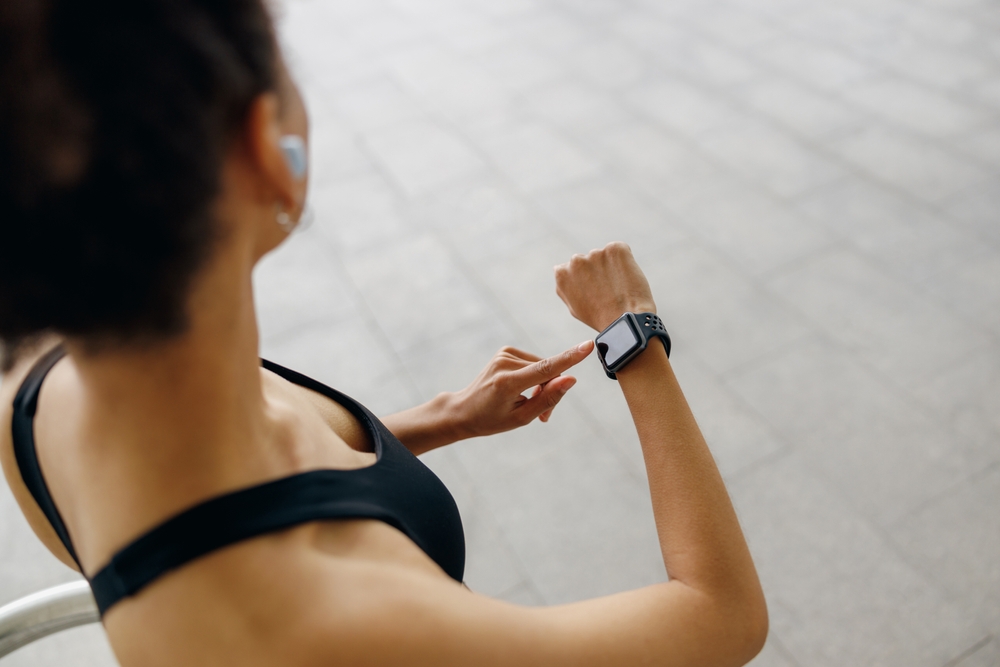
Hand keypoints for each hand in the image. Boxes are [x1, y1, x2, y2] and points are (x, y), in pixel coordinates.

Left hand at [448, 341, 593, 438]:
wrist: (464, 411)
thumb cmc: (492, 420)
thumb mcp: (522, 418)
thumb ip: (548, 399)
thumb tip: (571, 379)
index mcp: (508, 382)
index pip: (546, 368)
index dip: (569, 358)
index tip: (588, 346)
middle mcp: (506, 362)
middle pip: (549, 372)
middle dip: (552, 392)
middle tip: (544, 415)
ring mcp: (505, 354)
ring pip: (543, 368)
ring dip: (543, 386)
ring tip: (530, 404)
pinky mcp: (506, 350)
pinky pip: (534, 364)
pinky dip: (535, 378)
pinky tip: (524, 391)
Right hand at [554, 242, 655, 330]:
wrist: (626, 318)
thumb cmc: (600, 318)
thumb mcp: (574, 307)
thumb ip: (566, 287)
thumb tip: (561, 270)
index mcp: (562, 274)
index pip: (570, 268)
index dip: (584, 280)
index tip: (594, 291)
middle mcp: (576, 261)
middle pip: (587, 260)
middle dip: (595, 270)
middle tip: (608, 290)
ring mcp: (595, 253)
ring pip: (603, 256)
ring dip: (610, 266)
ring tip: (619, 287)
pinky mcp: (615, 249)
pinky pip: (619, 250)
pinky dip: (624, 260)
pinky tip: (627, 279)